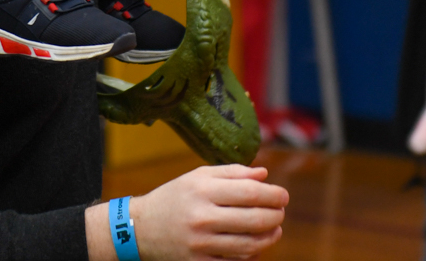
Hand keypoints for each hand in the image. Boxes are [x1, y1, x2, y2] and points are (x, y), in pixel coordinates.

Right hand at [128, 165, 286, 260]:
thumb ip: (231, 173)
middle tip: (280, 212)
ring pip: (250, 245)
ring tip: (274, 229)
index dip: (274, 195)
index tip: (283, 195)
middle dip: (276, 216)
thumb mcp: (197, 177)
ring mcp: (200, 243)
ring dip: (270, 237)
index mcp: (202, 189)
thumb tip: (264, 174)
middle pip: (255, 219)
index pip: (250, 192)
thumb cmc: (175, 198)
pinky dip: (251, 255)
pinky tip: (255, 245)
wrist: (141, 228)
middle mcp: (201, 216)